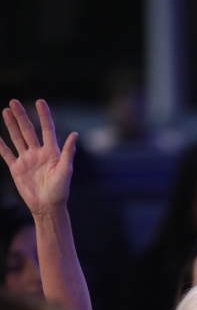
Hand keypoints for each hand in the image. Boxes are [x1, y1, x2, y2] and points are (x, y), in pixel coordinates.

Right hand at [0, 99, 77, 215]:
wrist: (47, 207)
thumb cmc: (60, 191)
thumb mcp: (65, 170)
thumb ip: (68, 152)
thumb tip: (75, 134)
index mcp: (52, 152)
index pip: (47, 129)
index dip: (44, 115)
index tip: (40, 102)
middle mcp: (38, 153)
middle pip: (28, 130)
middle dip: (21, 116)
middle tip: (14, 101)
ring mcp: (26, 160)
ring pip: (17, 138)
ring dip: (11, 125)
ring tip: (5, 110)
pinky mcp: (17, 169)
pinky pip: (6, 154)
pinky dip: (0, 145)